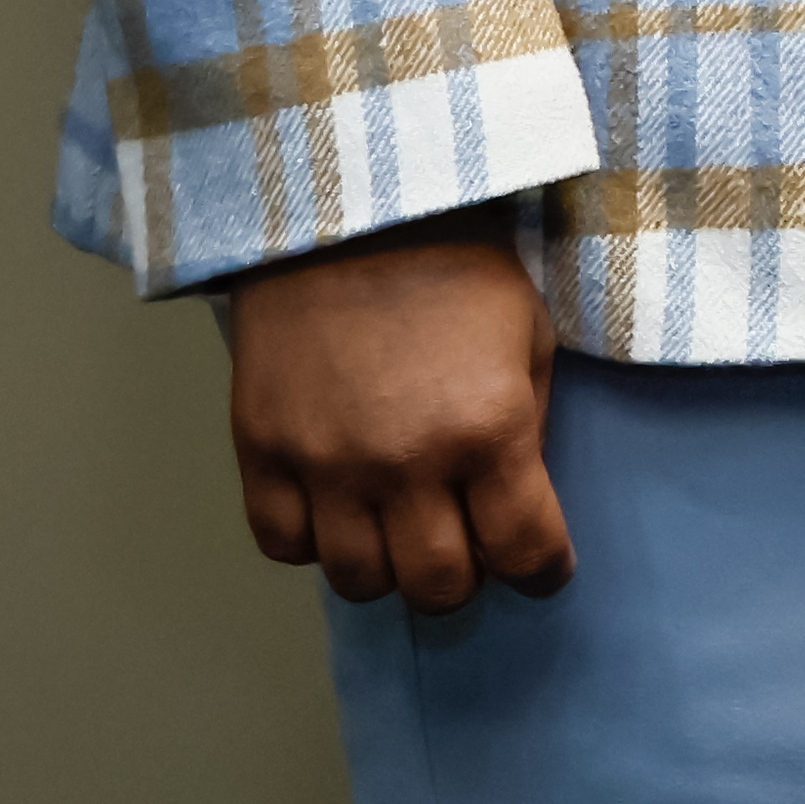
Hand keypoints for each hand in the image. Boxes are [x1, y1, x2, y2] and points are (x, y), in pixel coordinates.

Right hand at [225, 219, 568, 611]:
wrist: (351, 218)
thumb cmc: (458, 269)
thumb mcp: (530, 338)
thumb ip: (527, 428)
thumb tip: (516, 500)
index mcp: (489, 429)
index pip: (523, 550)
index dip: (542, 571)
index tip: (543, 568)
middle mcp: (406, 461)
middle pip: (436, 585)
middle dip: (465, 581)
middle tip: (470, 552)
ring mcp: (326, 463)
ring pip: (357, 580)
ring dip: (388, 571)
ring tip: (402, 536)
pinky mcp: (261, 451)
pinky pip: (283, 545)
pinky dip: (314, 545)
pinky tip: (338, 514)